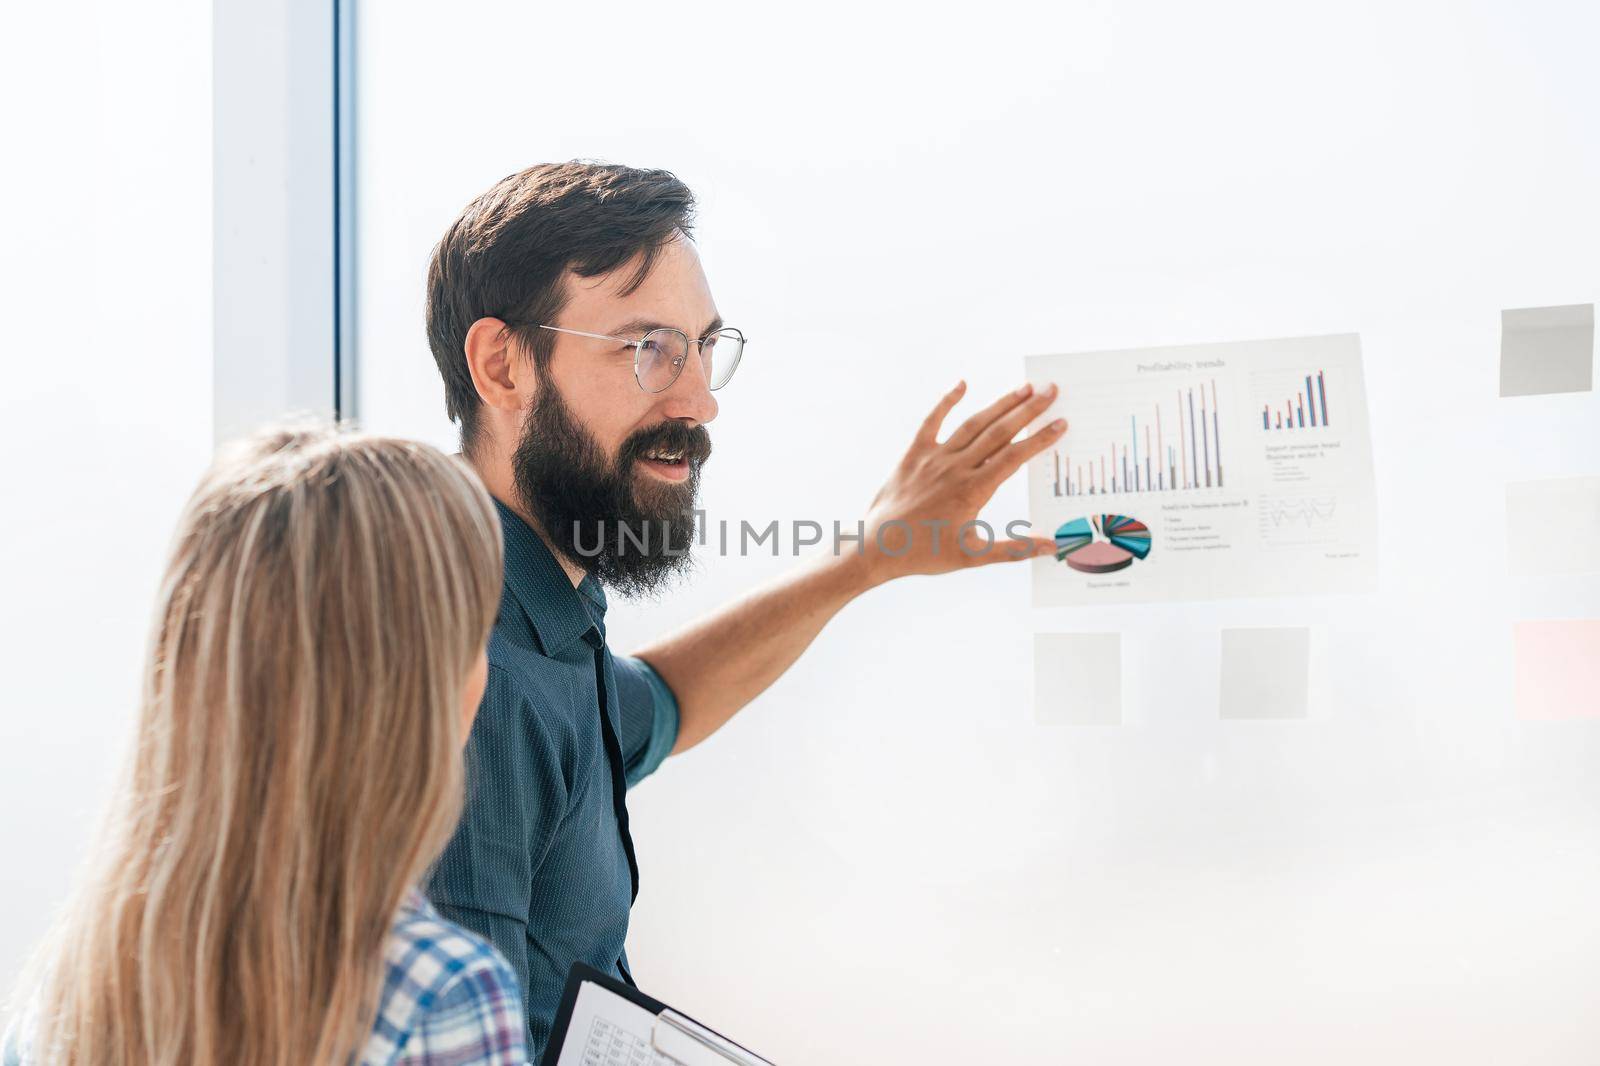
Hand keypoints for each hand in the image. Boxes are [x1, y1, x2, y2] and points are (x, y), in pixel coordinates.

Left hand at [850, 380, 1066, 585]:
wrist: (877, 547)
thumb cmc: (925, 553)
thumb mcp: (973, 556)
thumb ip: (1014, 550)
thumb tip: (1051, 547)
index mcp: (974, 490)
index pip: (1015, 456)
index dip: (1040, 438)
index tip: (1061, 422)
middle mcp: (956, 467)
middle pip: (999, 432)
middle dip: (1029, 410)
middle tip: (1052, 390)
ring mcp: (934, 458)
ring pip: (973, 423)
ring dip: (1000, 404)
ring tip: (1024, 388)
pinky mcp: (913, 454)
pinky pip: (931, 421)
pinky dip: (946, 401)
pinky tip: (962, 384)